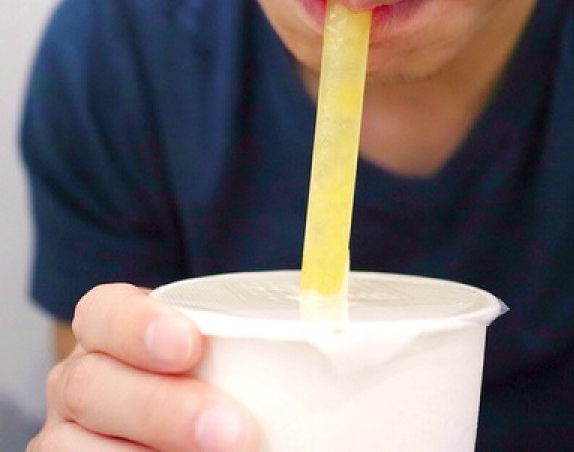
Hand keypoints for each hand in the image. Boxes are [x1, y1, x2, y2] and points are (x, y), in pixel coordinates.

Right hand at [27, 283, 258, 451]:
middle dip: (161, 410)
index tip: (190, 345)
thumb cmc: (203, 382)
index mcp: (110, 335)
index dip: (137, 325)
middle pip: (91, 386)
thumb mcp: (216, 354)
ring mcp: (66, 439)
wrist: (168, 430)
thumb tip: (329, 320)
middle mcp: (80, 382)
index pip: (103, 313)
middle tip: (234, 433)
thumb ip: (248, 343)